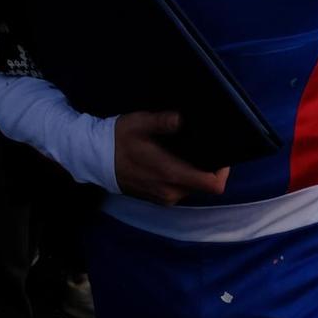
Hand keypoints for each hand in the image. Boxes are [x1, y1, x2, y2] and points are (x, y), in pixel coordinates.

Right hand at [112, 111, 228, 204]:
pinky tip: (175, 160)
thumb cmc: (118, 140)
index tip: (221, 153)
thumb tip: (181, 118)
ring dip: (194, 172)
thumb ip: (162, 122)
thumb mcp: (140, 124)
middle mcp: (171, 192)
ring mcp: (164, 197)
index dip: (223, 171)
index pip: (213, 184)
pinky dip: (183, 177)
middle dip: (208, 168)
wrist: (94, 159)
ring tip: (189, 151)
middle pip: (204, 185)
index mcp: (172, 175)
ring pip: (192, 188)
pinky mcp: (157, 198)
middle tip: (204, 146)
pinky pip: (180, 190)